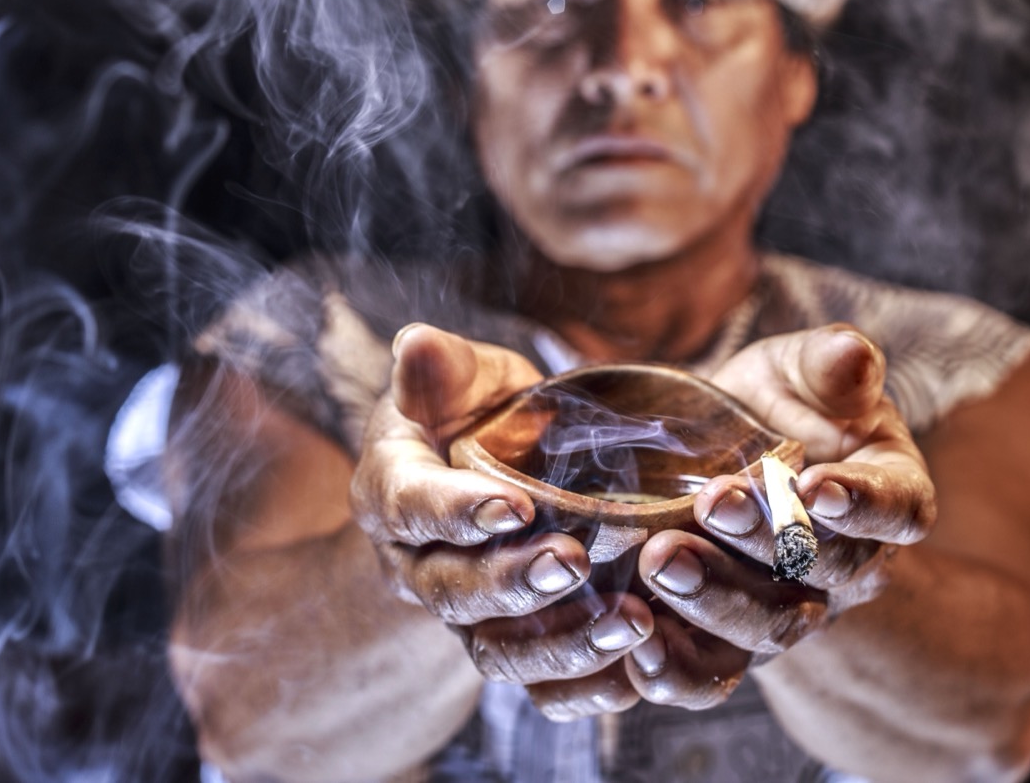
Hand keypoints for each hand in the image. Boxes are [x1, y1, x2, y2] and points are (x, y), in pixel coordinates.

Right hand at [350, 323, 656, 719]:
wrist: (484, 471)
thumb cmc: (471, 412)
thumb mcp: (457, 378)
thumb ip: (440, 367)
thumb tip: (417, 343)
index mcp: (391, 491)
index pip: (412, 508)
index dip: (459, 512)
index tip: (515, 507)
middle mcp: (415, 565)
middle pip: (453, 591)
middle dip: (514, 583)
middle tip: (575, 564)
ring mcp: (462, 615)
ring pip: (495, 651)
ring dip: (560, 643)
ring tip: (628, 623)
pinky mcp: (508, 645)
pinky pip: (537, 687)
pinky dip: (586, 686)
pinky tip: (639, 668)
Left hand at [623, 325, 936, 707]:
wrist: (719, 454)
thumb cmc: (778, 405)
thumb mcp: (801, 371)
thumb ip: (830, 364)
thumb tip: (853, 354)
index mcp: (888, 495)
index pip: (896, 509)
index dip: (864, 505)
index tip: (816, 485)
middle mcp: (849, 567)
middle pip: (822, 571)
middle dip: (766, 540)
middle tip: (711, 503)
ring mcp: (790, 612)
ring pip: (768, 627)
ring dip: (714, 599)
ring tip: (661, 561)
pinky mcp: (729, 645)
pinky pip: (712, 675)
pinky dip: (678, 671)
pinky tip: (639, 647)